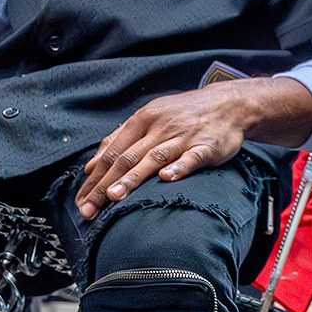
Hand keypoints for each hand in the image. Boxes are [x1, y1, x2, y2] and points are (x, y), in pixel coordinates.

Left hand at [77, 86, 252, 218]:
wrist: (230, 103)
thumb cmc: (186, 113)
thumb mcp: (151, 116)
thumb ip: (120, 139)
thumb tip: (91, 165)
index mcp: (143, 119)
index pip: (112, 152)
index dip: (94, 178)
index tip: (81, 201)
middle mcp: (160, 127)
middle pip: (127, 158)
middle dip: (105, 185)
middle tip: (90, 208)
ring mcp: (183, 136)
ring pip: (153, 158)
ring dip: (133, 178)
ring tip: (115, 196)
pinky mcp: (206, 146)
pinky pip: (190, 158)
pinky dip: (178, 168)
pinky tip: (166, 178)